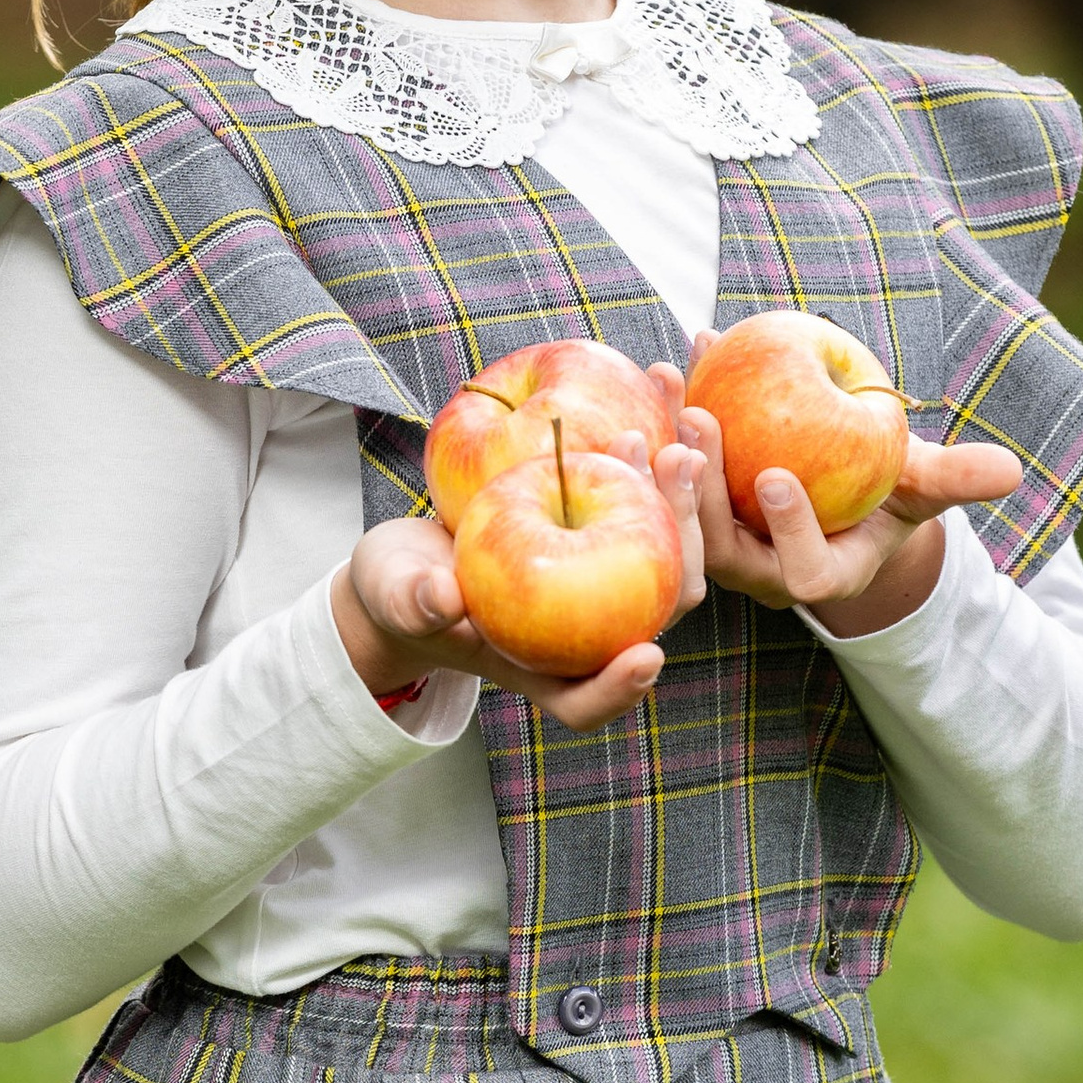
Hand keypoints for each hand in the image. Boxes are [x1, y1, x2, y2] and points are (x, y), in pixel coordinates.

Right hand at [333, 384, 706, 735]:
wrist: (416, 555)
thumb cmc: (402, 587)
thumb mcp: (397, 592)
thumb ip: (416, 599)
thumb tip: (442, 598)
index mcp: (540, 667)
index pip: (588, 698)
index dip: (621, 687)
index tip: (646, 656)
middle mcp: (588, 630)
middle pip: (656, 610)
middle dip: (682, 551)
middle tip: (679, 478)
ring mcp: (606, 582)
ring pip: (668, 551)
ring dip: (685, 494)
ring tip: (683, 432)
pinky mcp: (610, 535)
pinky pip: (648, 496)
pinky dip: (661, 448)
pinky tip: (663, 384)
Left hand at [677, 338, 1020, 635]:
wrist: (840, 490)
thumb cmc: (889, 488)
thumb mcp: (922, 482)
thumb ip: (956, 478)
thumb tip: (1010, 471)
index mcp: (823, 573)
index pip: (802, 571)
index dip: (789, 530)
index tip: (774, 476)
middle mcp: (763, 573)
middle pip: (721, 548)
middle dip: (705, 489)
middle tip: (701, 419)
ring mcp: (720, 549)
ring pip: (681, 518)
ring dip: (672, 455)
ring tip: (678, 389)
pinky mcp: (691, 515)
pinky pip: (669, 478)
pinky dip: (666, 425)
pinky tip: (670, 367)